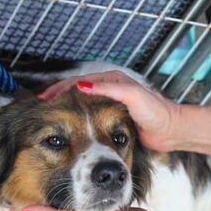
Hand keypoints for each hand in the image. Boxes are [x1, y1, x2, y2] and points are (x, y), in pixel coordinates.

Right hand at [39, 71, 180, 151]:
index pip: (79, 81)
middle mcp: (110, 89)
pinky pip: (89, 114)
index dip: (60, 88)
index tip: (45, 98)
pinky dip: (75, 117)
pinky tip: (66, 126)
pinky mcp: (112, 118)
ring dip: (64, 107)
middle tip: (39, 105)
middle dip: (57, 96)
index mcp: (113, 80)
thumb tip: (82, 85)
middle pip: (76, 90)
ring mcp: (110, 103)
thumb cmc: (156, 112)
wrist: (171, 129)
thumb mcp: (133, 96)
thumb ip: (110, 89)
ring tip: (47, 114)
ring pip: (81, 103)